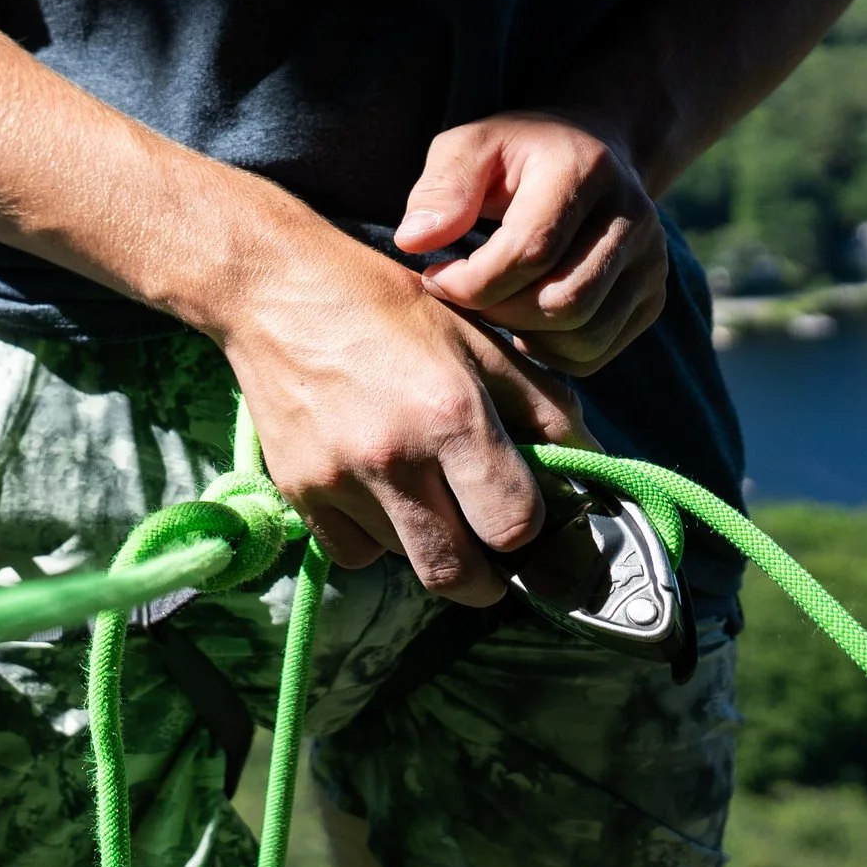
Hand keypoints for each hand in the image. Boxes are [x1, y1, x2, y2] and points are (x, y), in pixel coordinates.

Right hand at [209, 230, 596, 604]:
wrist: (274, 289)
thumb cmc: (386, 305)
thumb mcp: (477, 338)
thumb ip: (542, 405)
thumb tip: (592, 462)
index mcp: (452, 415)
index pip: (514, 526)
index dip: (531, 532)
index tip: (528, 518)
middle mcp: (394, 459)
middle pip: (458, 577)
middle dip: (487, 577)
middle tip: (490, 547)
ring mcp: (339, 483)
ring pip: (406, 562)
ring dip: (430, 543)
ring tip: (427, 492)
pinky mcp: (299, 494)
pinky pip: (354, 552)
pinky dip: (376, 536)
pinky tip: (377, 486)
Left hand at [392, 111, 670, 377]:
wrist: (589, 153)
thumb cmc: (515, 155)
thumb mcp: (468, 147)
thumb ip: (441, 189)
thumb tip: (414, 241)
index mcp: (585, 170)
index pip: (531, 251)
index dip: (472, 280)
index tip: (436, 276)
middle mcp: (633, 217)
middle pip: (562, 302)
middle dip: (497, 312)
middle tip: (462, 295)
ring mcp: (652, 261)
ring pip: (582, 335)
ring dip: (522, 335)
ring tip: (492, 305)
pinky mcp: (653, 296)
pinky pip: (596, 352)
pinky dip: (550, 352)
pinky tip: (523, 321)